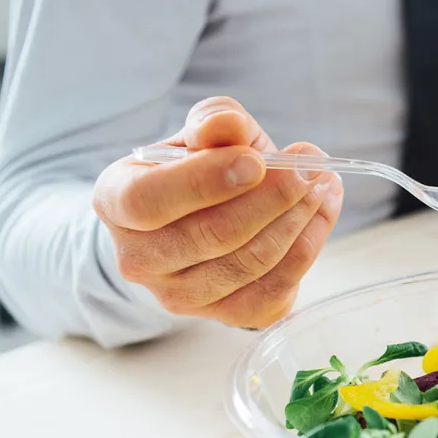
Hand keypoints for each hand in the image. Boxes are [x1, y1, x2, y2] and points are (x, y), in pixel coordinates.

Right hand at [92, 97, 343, 328]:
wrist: (201, 220)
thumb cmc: (199, 169)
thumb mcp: (203, 135)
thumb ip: (215, 122)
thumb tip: (228, 125)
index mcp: (116, 201)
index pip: (149, 200)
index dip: (206, 181)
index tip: (257, 161)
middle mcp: (139, 258)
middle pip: (212, 235)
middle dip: (273, 197)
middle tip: (310, 166)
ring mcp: (179, 296)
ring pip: (250, 262)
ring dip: (297, 219)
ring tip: (321, 183)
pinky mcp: (224, 316)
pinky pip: (274, 288)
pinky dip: (307, 246)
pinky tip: (321, 212)